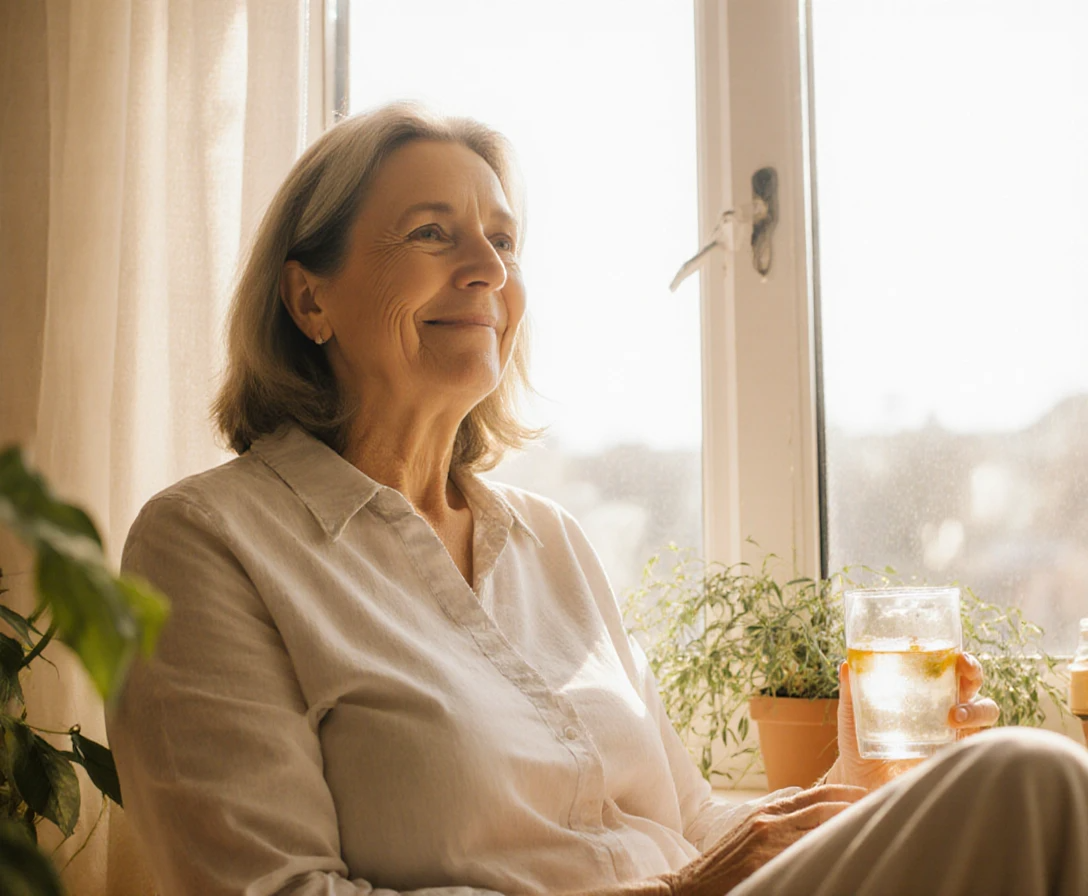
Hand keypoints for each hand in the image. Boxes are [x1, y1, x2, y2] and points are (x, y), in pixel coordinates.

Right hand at [657, 785, 866, 895]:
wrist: (689, 889)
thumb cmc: (723, 868)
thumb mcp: (749, 836)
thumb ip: (779, 825)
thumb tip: (811, 820)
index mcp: (767, 813)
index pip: (816, 795)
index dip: (846, 793)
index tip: (872, 795)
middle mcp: (769, 821)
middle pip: (823, 807)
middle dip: (856, 805)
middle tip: (886, 805)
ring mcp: (768, 842)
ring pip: (819, 827)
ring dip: (849, 824)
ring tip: (877, 824)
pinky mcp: (765, 864)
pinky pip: (806, 853)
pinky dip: (828, 847)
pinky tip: (847, 852)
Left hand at [829, 652, 1000, 790]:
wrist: (861, 782)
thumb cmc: (858, 741)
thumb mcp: (852, 715)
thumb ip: (850, 691)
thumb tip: (846, 665)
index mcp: (923, 689)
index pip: (947, 665)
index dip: (957, 656)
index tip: (954, 653)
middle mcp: (944, 706)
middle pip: (972, 682)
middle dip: (974, 672)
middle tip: (963, 669)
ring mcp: (955, 731)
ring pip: (985, 710)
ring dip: (976, 709)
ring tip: (953, 716)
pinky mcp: (956, 755)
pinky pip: (981, 745)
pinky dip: (978, 739)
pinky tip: (957, 740)